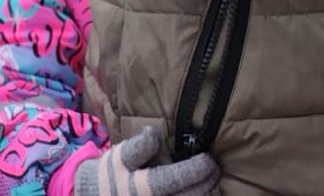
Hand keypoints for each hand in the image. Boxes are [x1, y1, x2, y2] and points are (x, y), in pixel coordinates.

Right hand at [73, 127, 219, 195]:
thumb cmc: (109, 175)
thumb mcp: (119, 157)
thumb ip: (139, 147)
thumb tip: (154, 133)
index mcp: (146, 187)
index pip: (182, 177)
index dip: (202, 167)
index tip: (208, 159)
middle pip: (194, 195)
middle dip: (210, 181)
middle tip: (215, 170)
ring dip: (208, 195)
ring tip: (212, 184)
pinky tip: (202, 194)